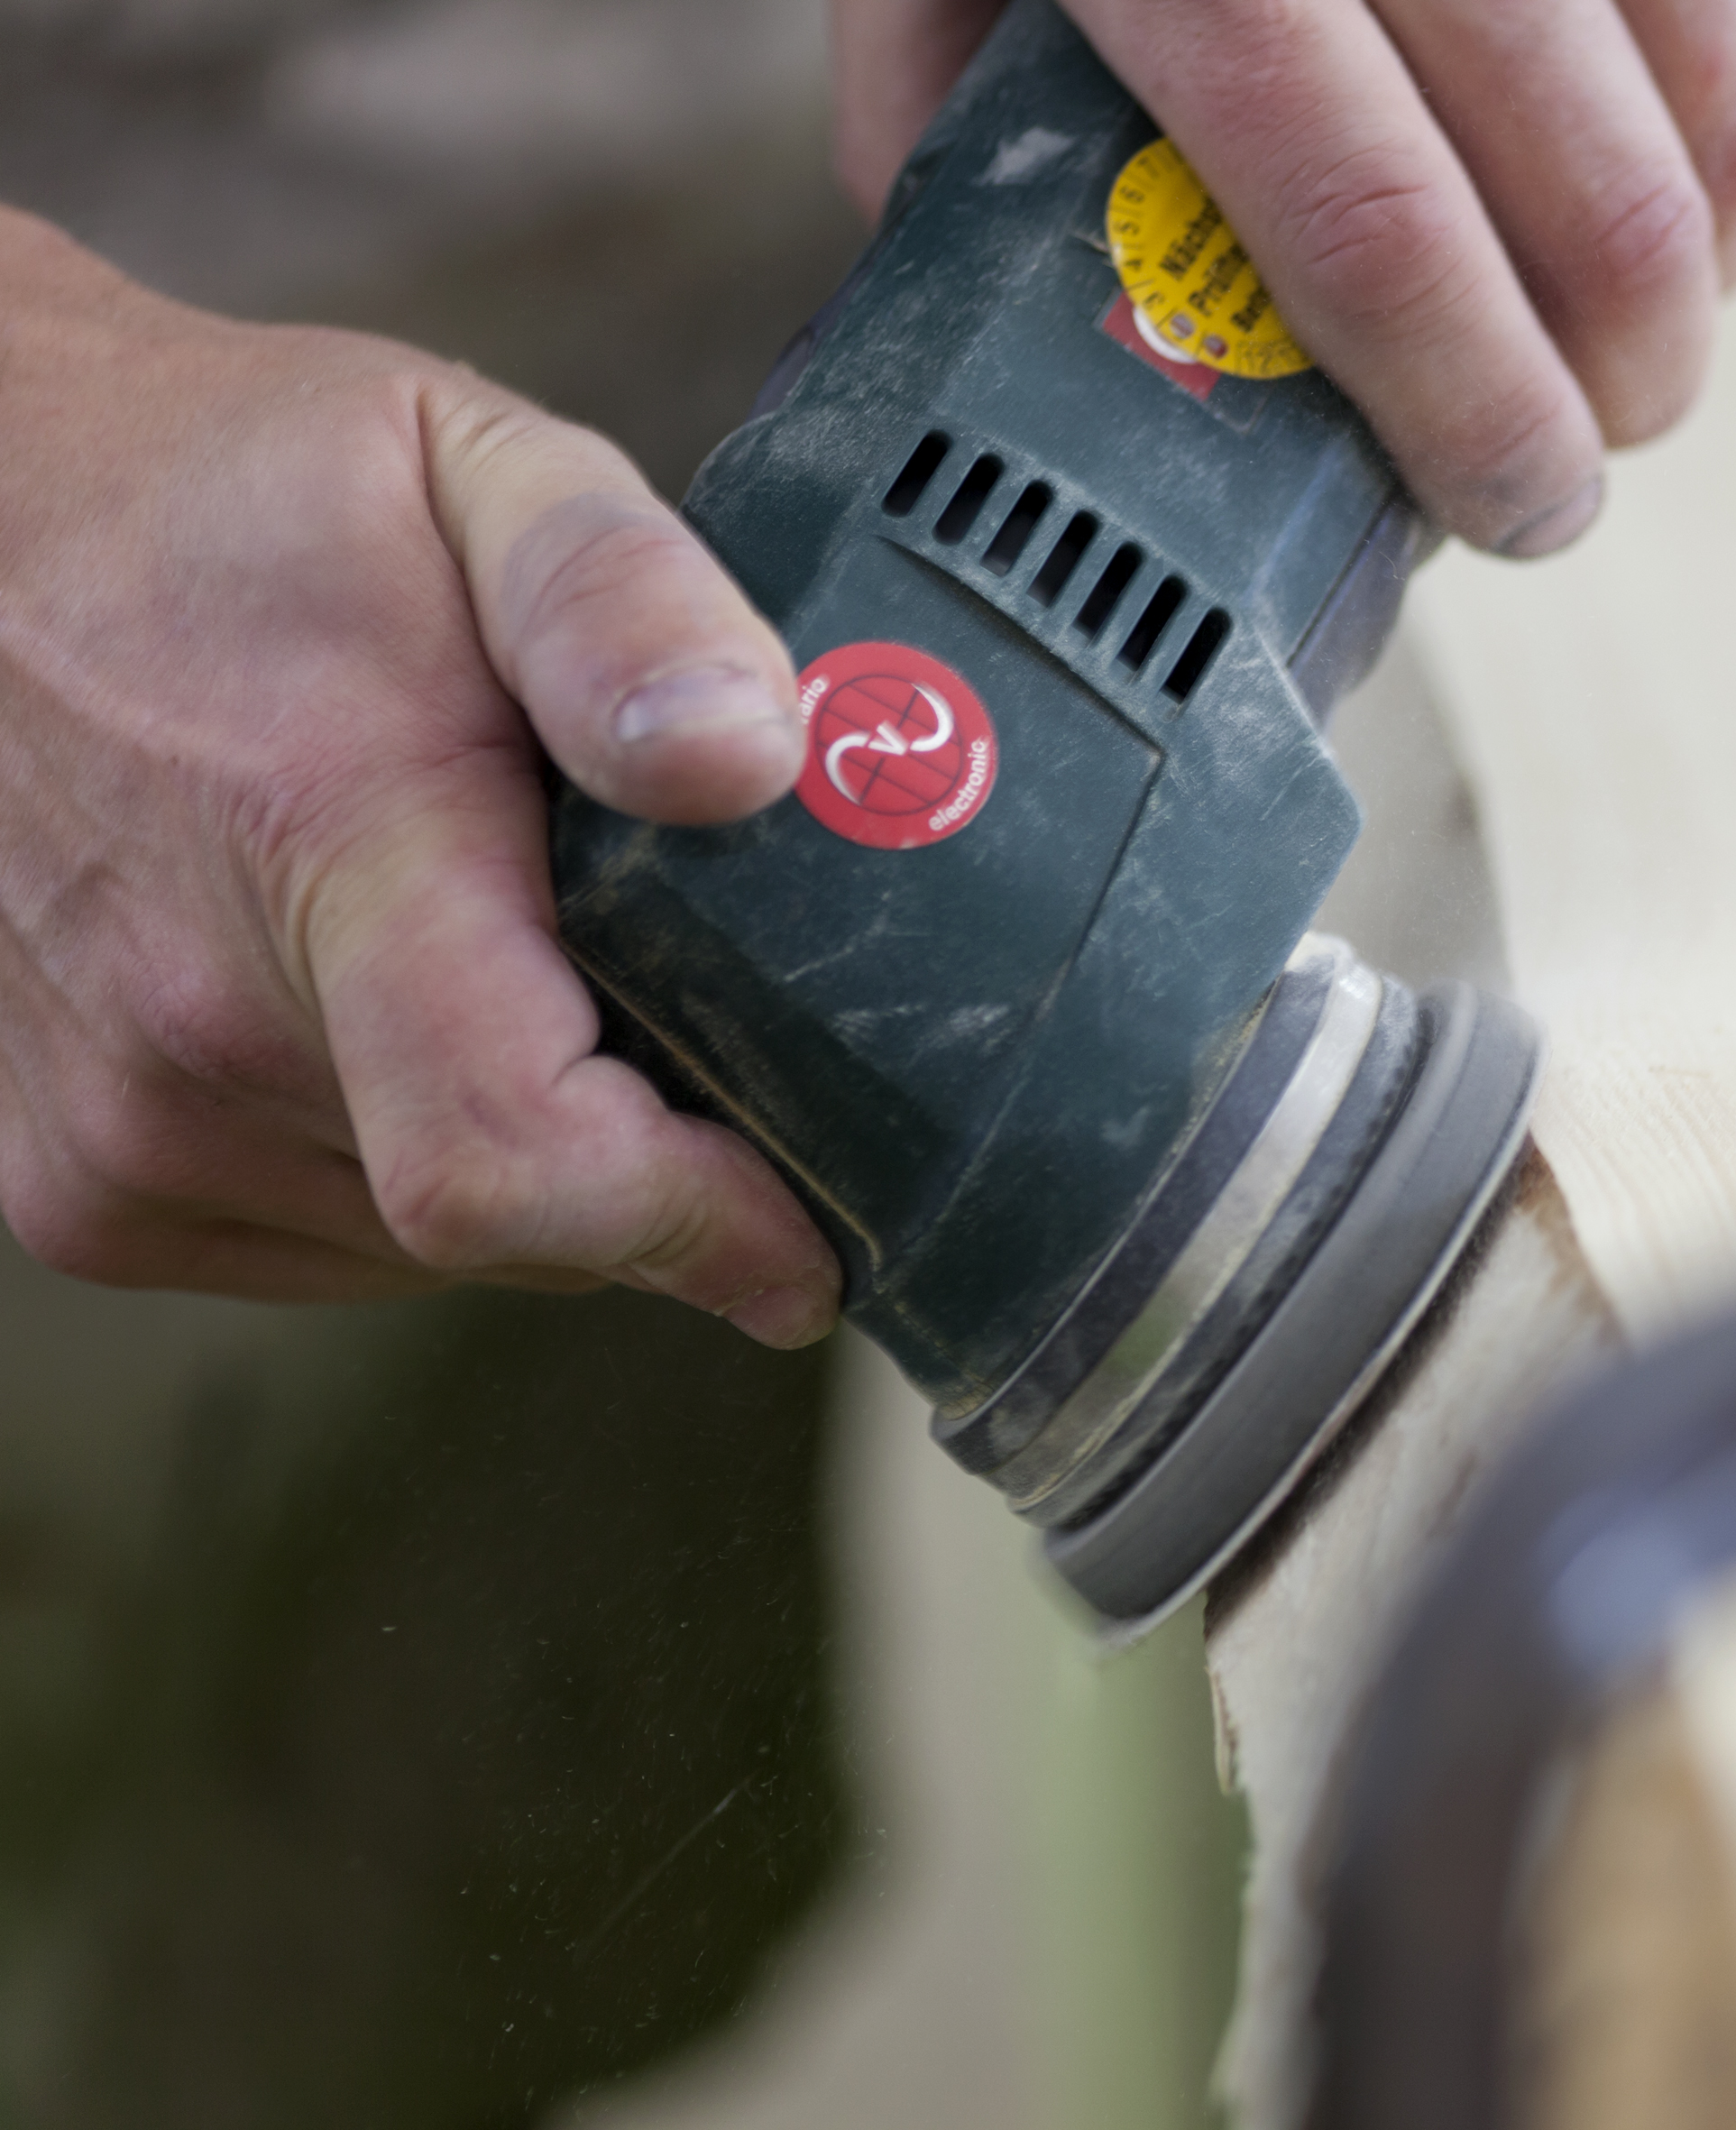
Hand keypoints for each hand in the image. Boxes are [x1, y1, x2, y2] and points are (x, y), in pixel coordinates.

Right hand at [0, 210, 840, 1344]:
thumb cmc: (226, 494)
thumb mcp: (475, 470)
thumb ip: (627, 606)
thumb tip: (750, 757)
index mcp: (318, 853)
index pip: (518, 1162)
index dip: (702, 1224)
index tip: (816, 1228)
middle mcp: (188, 1029)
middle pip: (523, 1224)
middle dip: (652, 1151)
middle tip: (675, 991)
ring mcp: (114, 1125)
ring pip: (437, 1246)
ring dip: (535, 1148)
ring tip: (507, 954)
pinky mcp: (75, 1181)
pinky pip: (334, 1239)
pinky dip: (414, 1154)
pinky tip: (397, 1000)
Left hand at [831, 0, 1735, 555]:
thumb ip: (955, 120)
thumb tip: (1025, 343)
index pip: (1377, 230)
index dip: (1471, 416)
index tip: (1511, 510)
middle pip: (1611, 206)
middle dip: (1626, 388)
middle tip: (1576, 449)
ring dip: (1716, 269)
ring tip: (1632, 318)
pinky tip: (1689, 146)